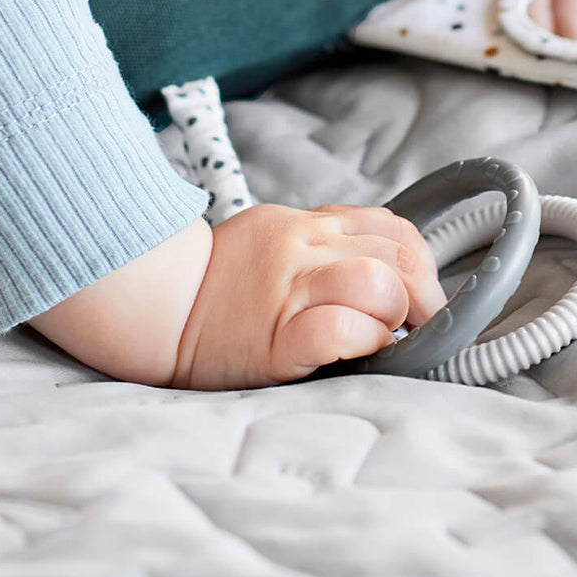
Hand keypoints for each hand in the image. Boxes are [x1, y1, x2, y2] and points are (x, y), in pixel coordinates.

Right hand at [170, 203, 447, 389]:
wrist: (153, 307)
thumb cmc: (217, 283)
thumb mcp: (272, 238)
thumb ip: (323, 243)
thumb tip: (384, 270)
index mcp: (305, 225)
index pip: (389, 226)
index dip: (420, 261)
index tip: (423, 292)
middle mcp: (301, 248)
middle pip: (393, 255)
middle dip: (422, 293)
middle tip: (420, 324)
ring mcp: (287, 290)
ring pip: (374, 281)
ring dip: (396, 313)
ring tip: (388, 336)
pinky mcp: (275, 338)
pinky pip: (339, 328)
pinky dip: (367, 340)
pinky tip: (363, 351)